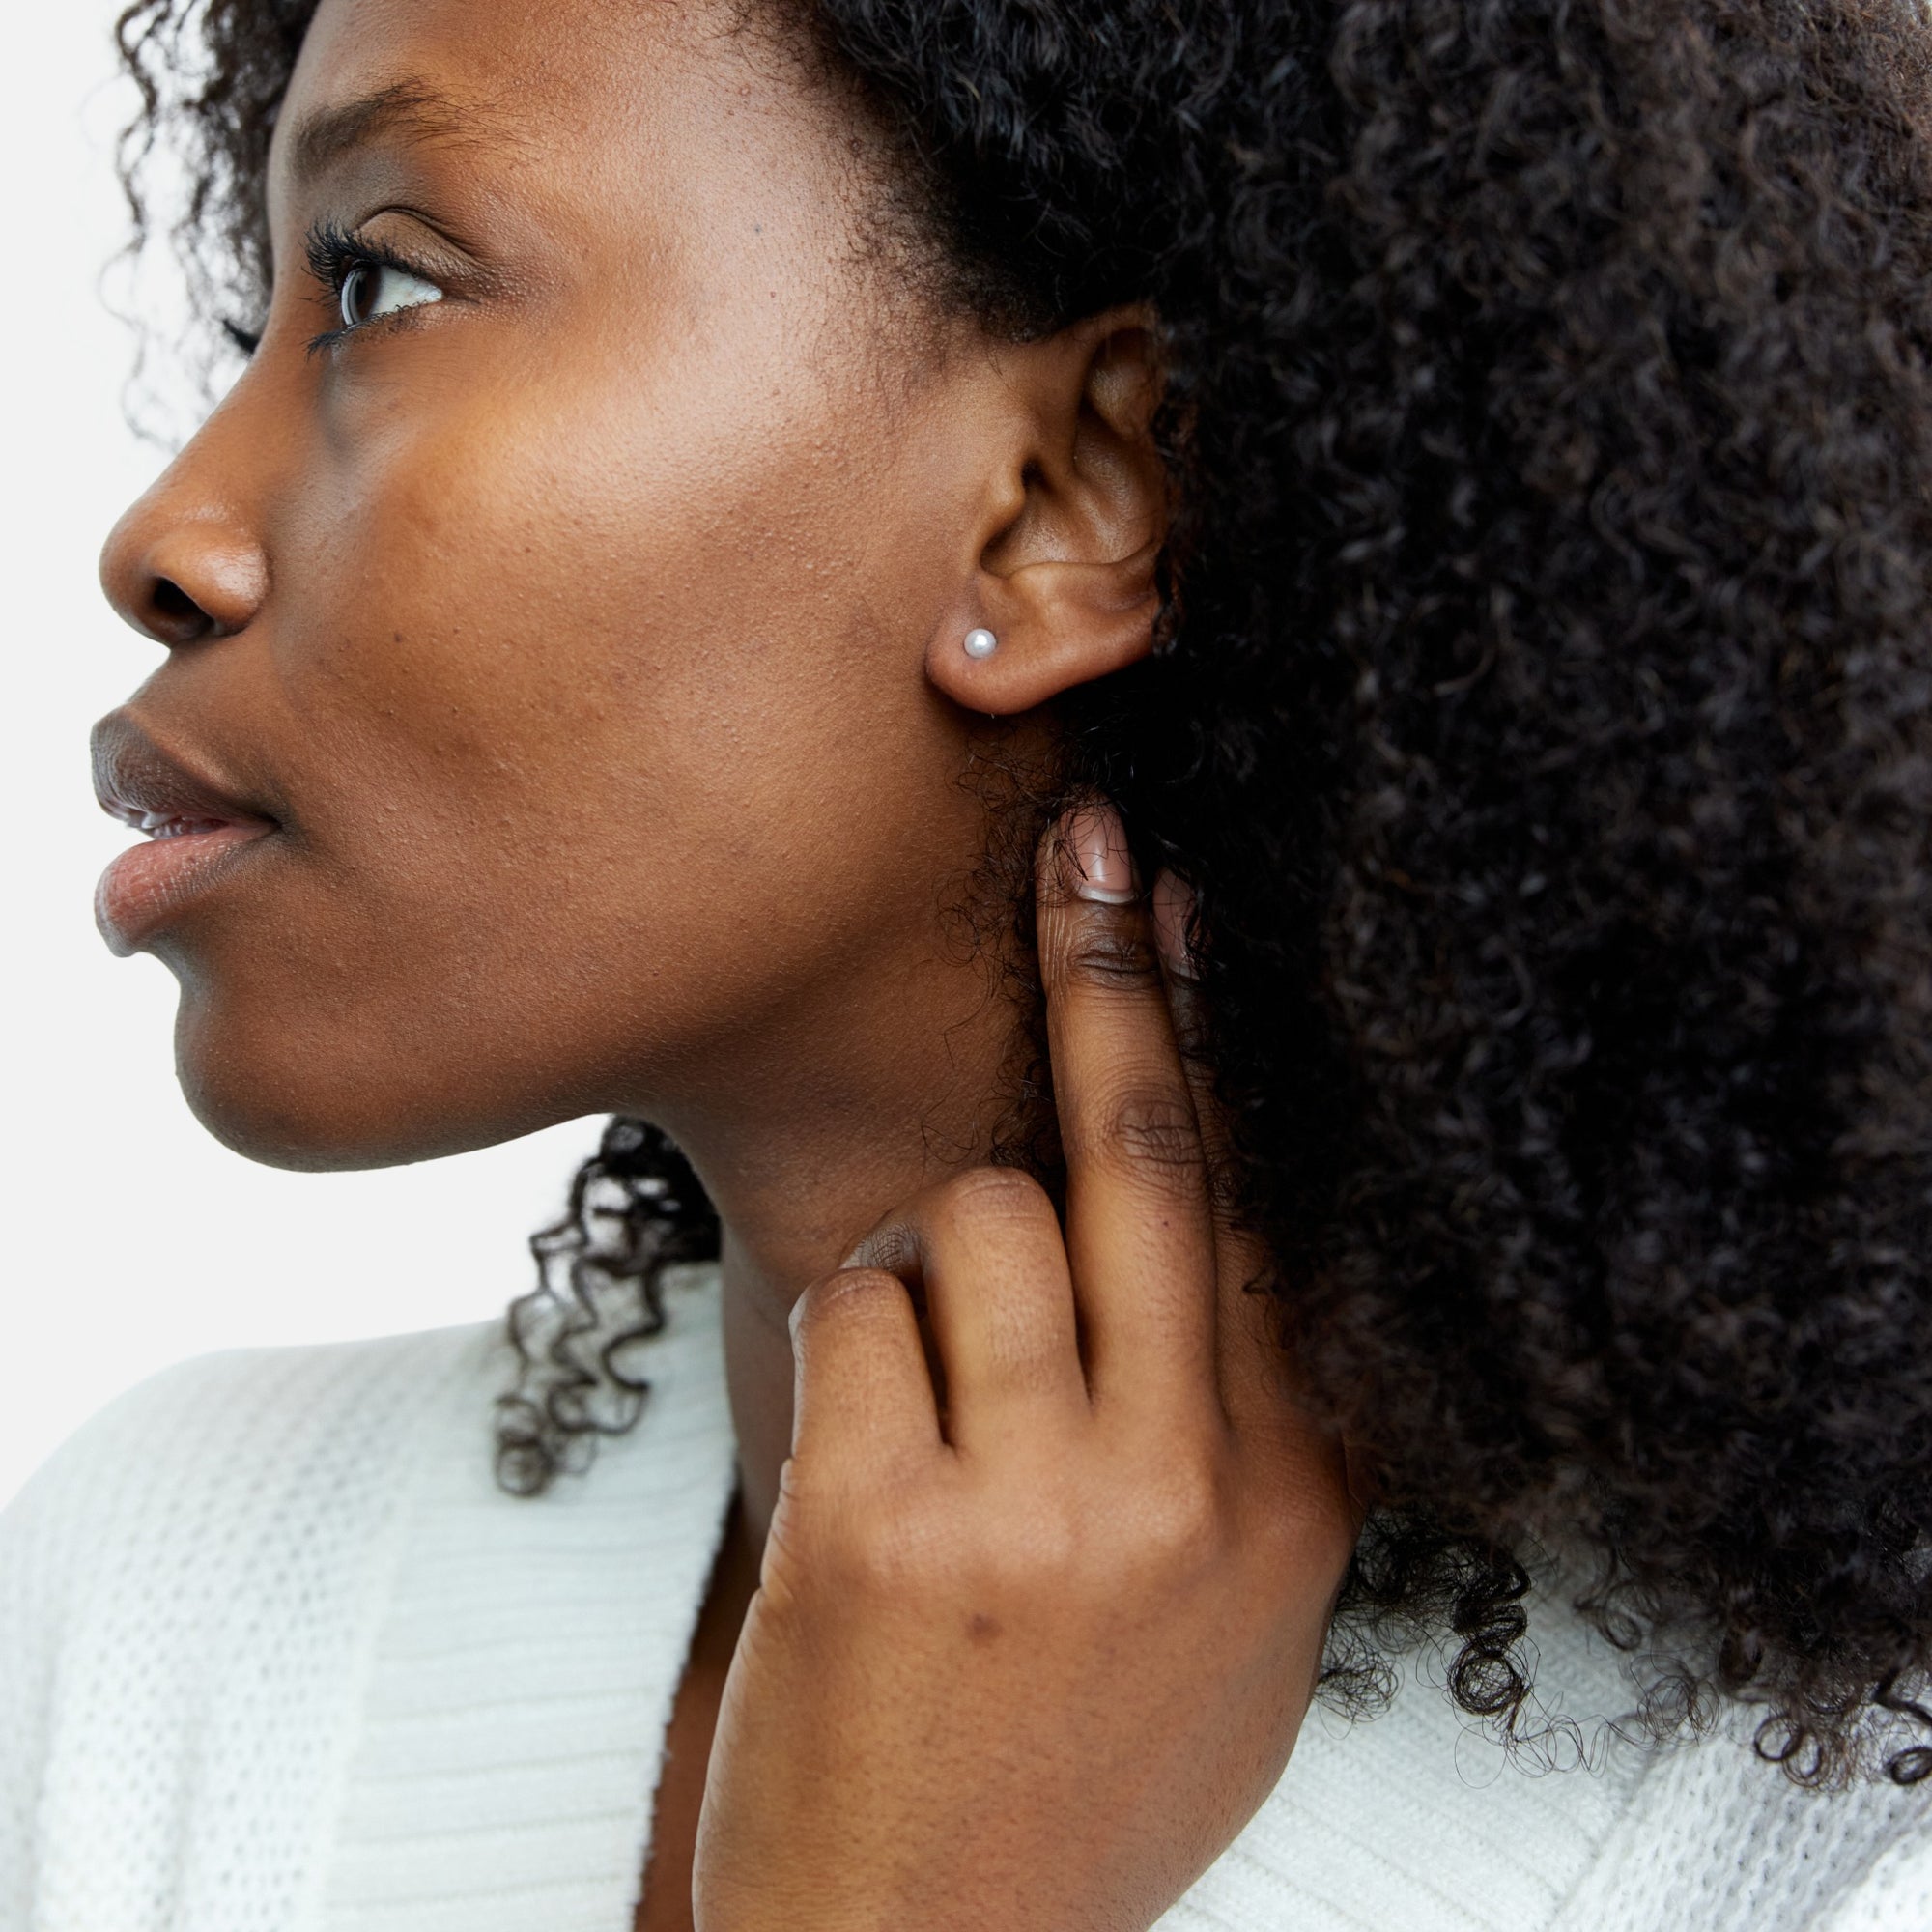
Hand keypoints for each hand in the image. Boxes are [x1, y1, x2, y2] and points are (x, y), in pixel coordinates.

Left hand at [693, 803, 1357, 1931]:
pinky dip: (847, 1333)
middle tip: (1092, 844)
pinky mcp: (886, 1520)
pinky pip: (856, 1304)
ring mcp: (1038, 1501)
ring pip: (974, 1216)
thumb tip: (1226, 1263)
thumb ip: (1252, 1452)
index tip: (1199, 911)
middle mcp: (1189, 1483)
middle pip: (1148, 1155)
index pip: (1267, 1208)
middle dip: (1116, 973)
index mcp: (1296, 1495)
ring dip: (932, 1248)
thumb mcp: (1238, 1633)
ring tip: (927, 1356)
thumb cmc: (1076, 1777)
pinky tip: (858, 1442)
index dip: (1228, 1039)